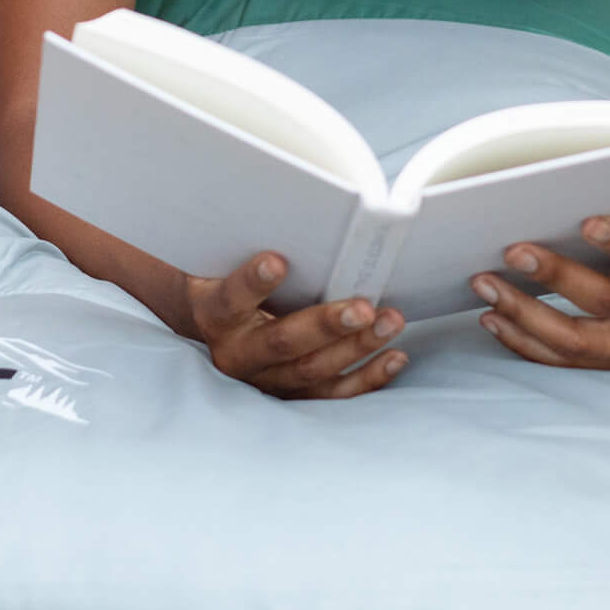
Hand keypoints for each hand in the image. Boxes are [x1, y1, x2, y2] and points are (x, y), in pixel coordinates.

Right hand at [186, 252, 406, 398]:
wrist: (214, 327)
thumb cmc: (227, 281)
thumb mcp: (224, 263)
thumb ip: (247, 250)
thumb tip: (290, 213)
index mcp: (215, 316)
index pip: (231, 300)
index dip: (252, 283)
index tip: (277, 261)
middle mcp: (237, 354)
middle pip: (281, 342)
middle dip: (325, 325)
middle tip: (362, 308)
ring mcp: (265, 380)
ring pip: (313, 370)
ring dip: (357, 347)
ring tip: (390, 322)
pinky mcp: (292, 395)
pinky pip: (332, 394)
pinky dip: (367, 377)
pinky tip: (395, 356)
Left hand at [470, 206, 609, 369]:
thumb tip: (592, 168)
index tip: (588, 222)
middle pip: (608, 301)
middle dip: (556, 276)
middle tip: (512, 249)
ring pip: (579, 340)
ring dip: (526, 313)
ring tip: (484, 282)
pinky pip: (568, 361)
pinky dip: (526, 342)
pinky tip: (493, 318)